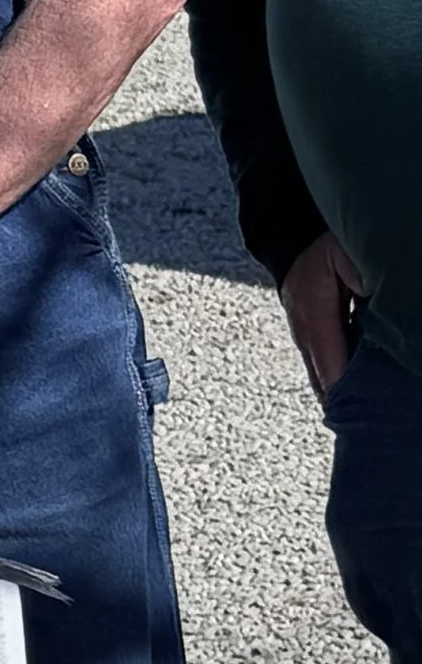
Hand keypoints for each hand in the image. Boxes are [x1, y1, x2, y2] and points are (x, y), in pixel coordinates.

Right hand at [280, 229, 363, 402]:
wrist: (288, 238)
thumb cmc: (322, 247)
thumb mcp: (345, 255)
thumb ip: (360, 280)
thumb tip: (374, 303)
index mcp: (313, 313)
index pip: (330, 361)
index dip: (344, 388)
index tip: (358, 411)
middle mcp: (302, 329)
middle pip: (321, 377)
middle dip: (341, 401)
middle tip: (365, 425)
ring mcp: (300, 332)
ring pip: (318, 374)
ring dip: (336, 392)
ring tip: (357, 417)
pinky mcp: (304, 332)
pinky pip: (318, 361)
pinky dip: (332, 377)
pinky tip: (347, 391)